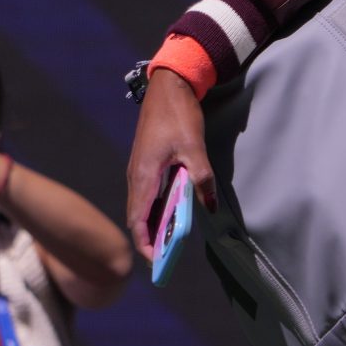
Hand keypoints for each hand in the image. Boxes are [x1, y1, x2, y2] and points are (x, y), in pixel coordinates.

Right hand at [125, 72, 215, 258]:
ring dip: (153, 222)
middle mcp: (136, 175)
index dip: (144, 242)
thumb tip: (209, 206)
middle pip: (137, 216)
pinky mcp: (145, 161)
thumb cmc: (178, 115)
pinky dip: (156, 206)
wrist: (168, 86)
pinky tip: (173, 208)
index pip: (137, 220)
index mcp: (144, 175)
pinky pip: (146, 192)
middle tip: (168, 255)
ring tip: (172, 237)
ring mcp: (138, 168)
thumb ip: (202, 178)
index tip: (156, 260)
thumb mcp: (194, 147)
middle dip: (150, 237)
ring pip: (141, 204)